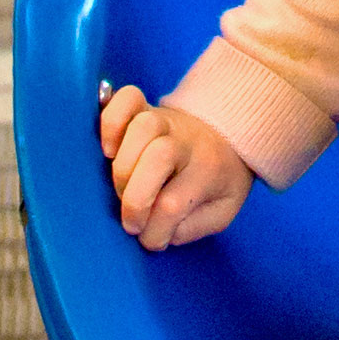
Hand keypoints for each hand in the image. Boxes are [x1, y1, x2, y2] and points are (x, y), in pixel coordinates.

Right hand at [100, 88, 253, 252]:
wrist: (230, 132)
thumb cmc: (219, 179)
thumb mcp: (222, 211)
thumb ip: (193, 227)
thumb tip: (158, 231)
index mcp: (208, 170)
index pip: (173, 203)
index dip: (154, 231)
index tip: (152, 240)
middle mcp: (186, 140)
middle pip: (158, 156)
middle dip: (135, 198)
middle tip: (133, 220)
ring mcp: (165, 119)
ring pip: (142, 126)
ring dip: (123, 164)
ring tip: (120, 187)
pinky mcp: (146, 106)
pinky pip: (127, 99)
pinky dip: (111, 120)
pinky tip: (108, 149)